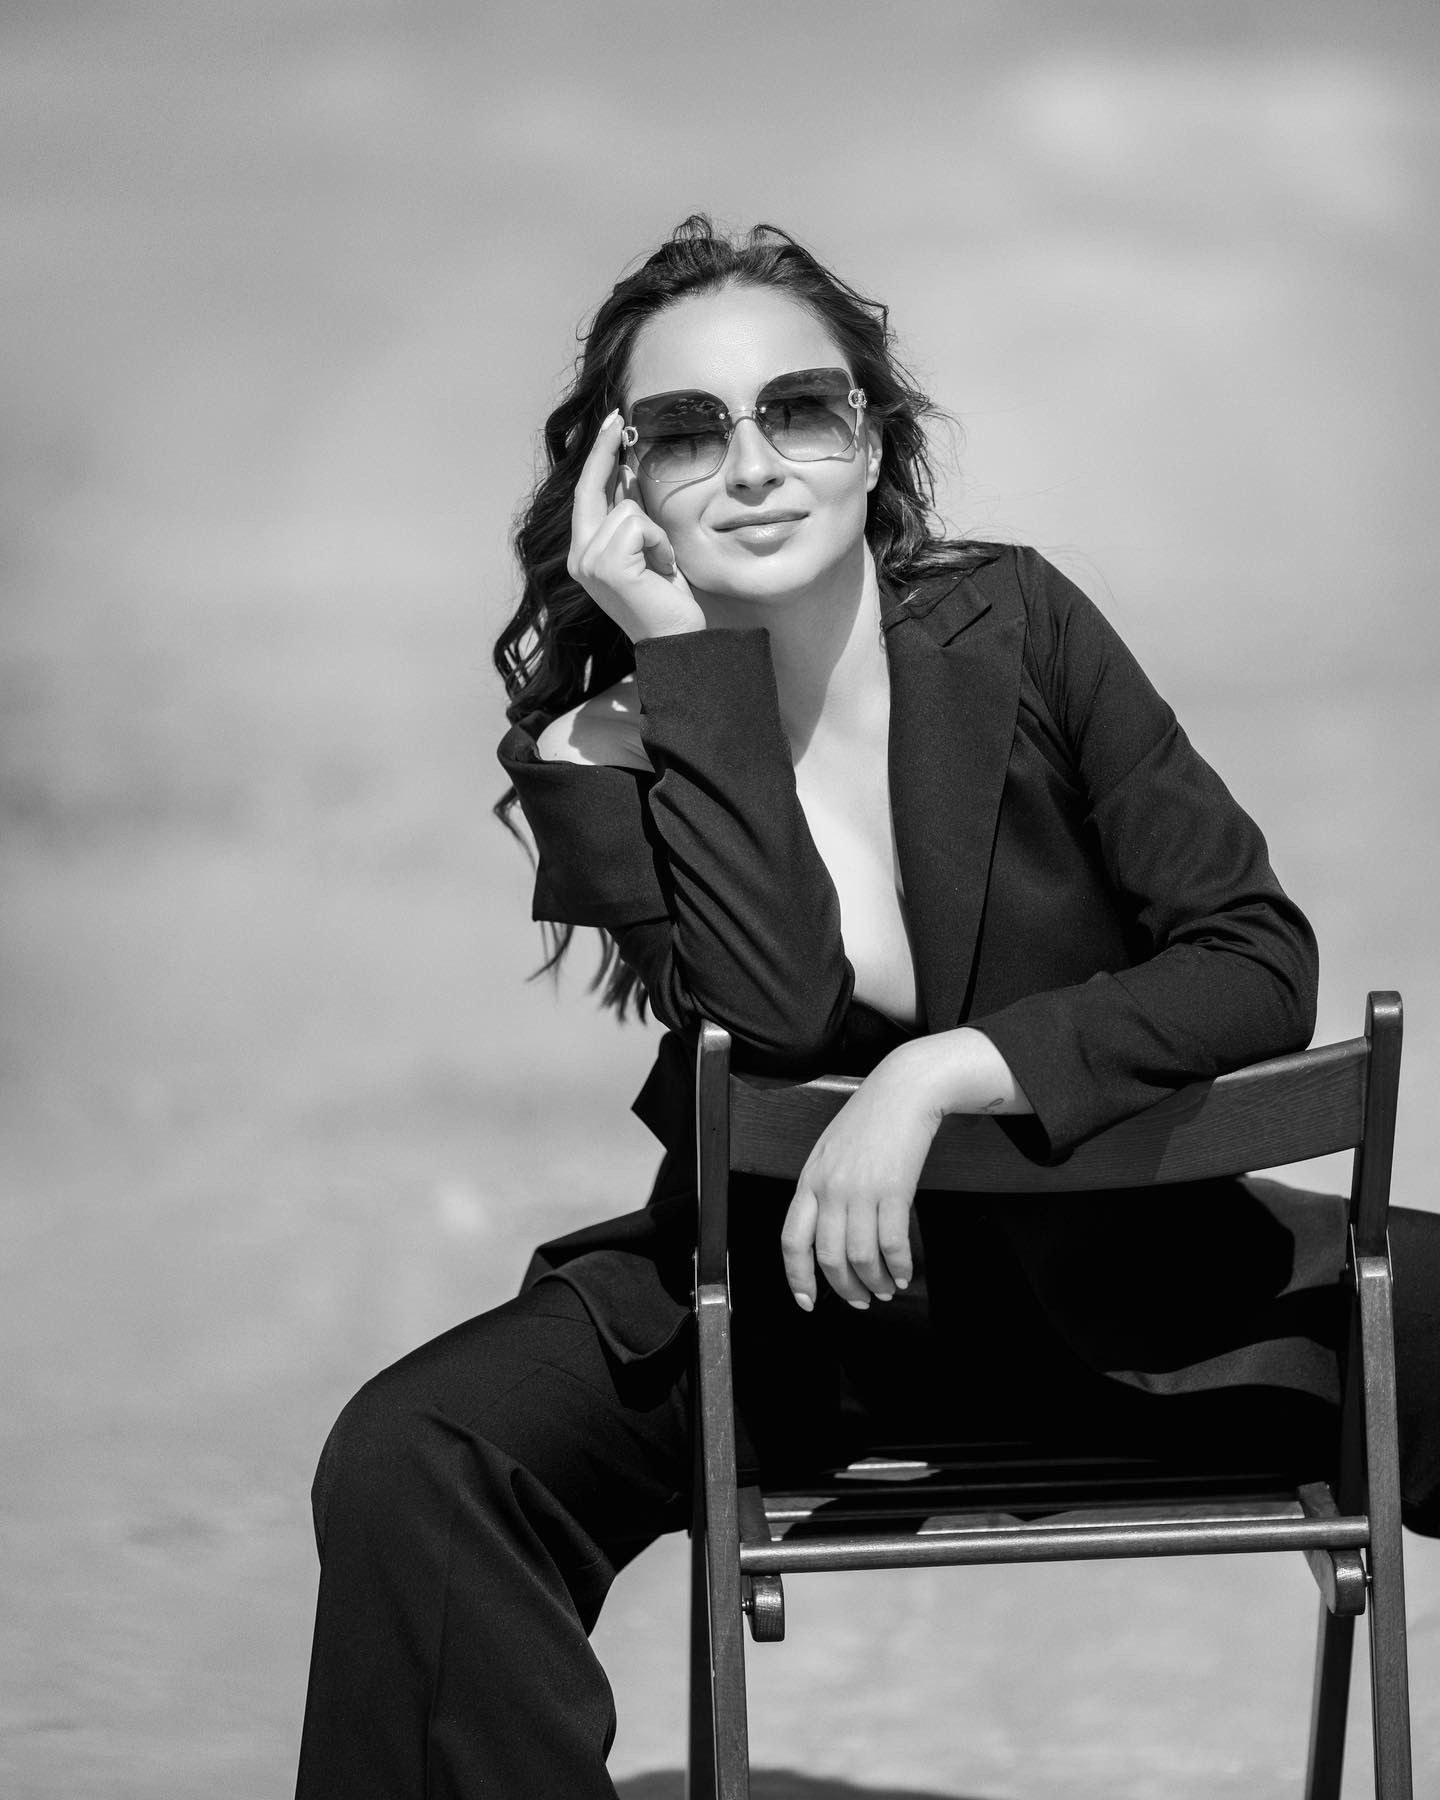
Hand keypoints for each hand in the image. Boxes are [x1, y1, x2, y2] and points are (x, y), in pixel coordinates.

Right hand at [567, 412, 706, 642]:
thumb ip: (630, 513)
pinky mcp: (605, 566)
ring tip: (661, 564)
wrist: (677, 640)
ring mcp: (588, 562)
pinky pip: (639, 524)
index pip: (588, 495)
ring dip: (656, 533)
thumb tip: (626, 470)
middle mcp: (579, 558)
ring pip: (628, 509)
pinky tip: (662, 569)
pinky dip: (660, 543)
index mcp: (585, 553)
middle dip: (603, 450)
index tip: (610, 426)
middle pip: (591, 489)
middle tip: (617, 418)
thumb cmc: (666, 598)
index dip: (597, 458)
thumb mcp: (647, 548)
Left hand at [779, 1053, 943, 1312]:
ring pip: (862, 1257)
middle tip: (860, 1302)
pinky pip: (892, 1243)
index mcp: (809, 1182)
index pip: (792, 1241)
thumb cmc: (868, 1120)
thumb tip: (827, 1236)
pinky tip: (904, 1273)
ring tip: (886, 1289)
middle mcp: (830, 1190)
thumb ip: (822, 1191)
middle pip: (829, 1257)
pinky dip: (898, 1266)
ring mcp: (862, 1190)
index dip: (798, 1278)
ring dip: (875, 1282)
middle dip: (845, 1289)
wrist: (903, 1090)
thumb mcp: (829, 1153)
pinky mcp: (895, 1189)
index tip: (807, 1302)